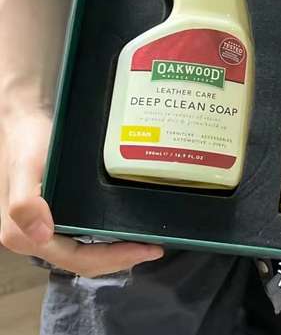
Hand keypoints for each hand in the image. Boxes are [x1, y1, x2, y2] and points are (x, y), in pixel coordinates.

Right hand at [0, 108, 163, 277]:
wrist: (23, 122)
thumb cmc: (27, 142)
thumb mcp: (26, 167)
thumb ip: (25, 203)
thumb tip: (42, 234)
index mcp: (23, 234)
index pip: (76, 259)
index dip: (113, 259)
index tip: (146, 249)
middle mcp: (32, 237)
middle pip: (83, 261)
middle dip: (120, 259)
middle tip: (154, 248)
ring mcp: (42, 229)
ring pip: (82, 254)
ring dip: (114, 253)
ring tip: (145, 243)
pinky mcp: (52, 217)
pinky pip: (80, 239)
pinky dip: (104, 241)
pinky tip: (123, 230)